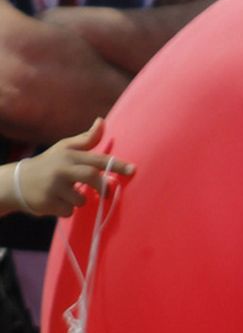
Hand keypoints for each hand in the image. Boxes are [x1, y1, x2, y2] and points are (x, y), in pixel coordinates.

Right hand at [10, 119, 133, 216]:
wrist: (19, 181)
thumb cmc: (49, 164)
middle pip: (91, 177)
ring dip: (80, 201)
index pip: (97, 159)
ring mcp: (54, 186)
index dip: (116, 165)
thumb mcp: (66, 148)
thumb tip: (102, 121)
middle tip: (104, 193)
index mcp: (69, 155)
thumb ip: (87, 139)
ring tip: (68, 195)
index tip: (133, 170)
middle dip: (102, 187)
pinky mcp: (48, 201)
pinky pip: (69, 211)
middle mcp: (62, 168)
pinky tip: (57, 202)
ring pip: (81, 200)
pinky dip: (67, 210)